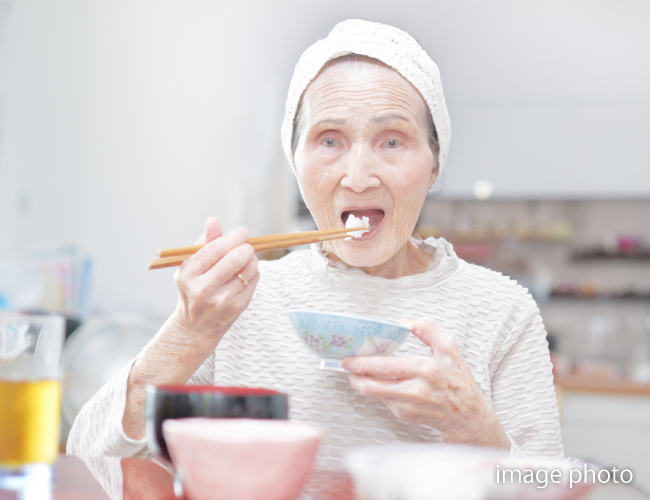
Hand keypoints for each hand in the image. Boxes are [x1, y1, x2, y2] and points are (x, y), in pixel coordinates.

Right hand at [123, 217, 258, 439]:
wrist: (195, 327)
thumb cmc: (193, 288)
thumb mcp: (190, 266)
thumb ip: (204, 243)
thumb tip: (213, 220)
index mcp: (188, 275)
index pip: (215, 250)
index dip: (233, 237)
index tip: (243, 232)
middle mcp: (203, 289)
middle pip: (235, 259)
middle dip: (246, 247)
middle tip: (246, 244)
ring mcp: (222, 300)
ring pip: (249, 269)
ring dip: (251, 259)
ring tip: (244, 259)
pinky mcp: (238, 307)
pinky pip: (254, 280)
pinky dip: (254, 272)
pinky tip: (244, 274)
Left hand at [342, 318, 509, 448]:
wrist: (467, 416)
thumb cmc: (458, 380)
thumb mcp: (449, 348)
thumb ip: (427, 329)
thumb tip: (404, 321)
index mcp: (425, 369)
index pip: (385, 367)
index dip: (362, 363)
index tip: (349, 358)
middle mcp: (415, 390)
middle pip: (372, 386)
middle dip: (354, 375)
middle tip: (347, 366)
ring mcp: (408, 406)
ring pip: (374, 394)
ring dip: (362, 383)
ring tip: (358, 373)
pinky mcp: (404, 416)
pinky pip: (384, 400)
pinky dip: (378, 390)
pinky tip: (379, 382)